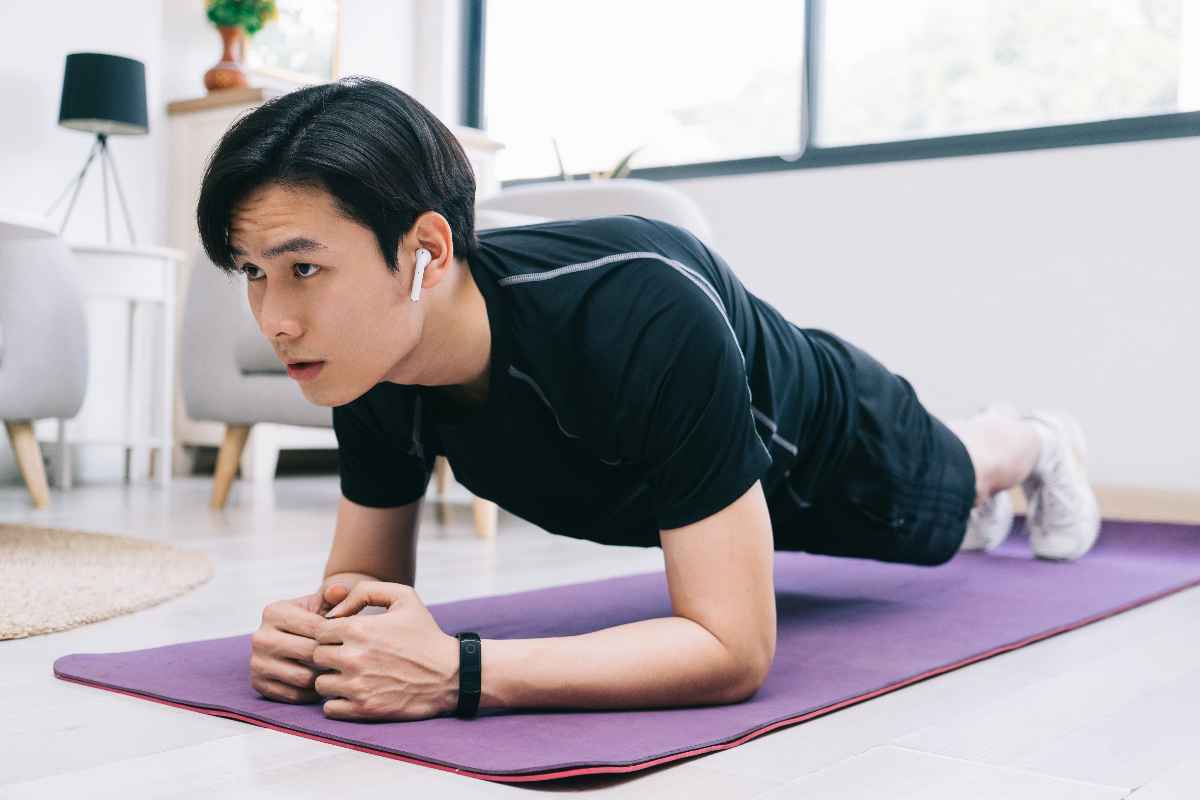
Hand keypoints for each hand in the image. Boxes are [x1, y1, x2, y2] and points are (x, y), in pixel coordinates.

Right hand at [249, 584, 351, 703]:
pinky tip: (320, 681)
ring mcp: (257, 662)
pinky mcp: (259, 684)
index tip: (348, 639)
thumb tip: (339, 591)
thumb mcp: (323, 602)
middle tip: (346, 658)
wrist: (295, 637)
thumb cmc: (315, 618)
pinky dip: (311, 692)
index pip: (316, 628)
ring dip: (322, 676)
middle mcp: (260, 637)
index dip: (337, 635)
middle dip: (330, 656)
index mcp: (274, 612)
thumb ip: (335, 594)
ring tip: (334, 669)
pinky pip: (294, 695)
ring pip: (303, 678)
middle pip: (309, 654)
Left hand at [313, 581, 459, 721]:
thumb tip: (335, 610)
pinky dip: (338, 702)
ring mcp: (357, 686)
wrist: (450, 674)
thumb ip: (365, 591)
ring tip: (352, 676)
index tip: (345, 638)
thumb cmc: (426, 634)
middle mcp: (353, 658)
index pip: (319, 631)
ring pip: (320, 683)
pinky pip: (330, 708)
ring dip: (332, 679)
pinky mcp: (363, 710)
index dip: (330, 633)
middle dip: (329, 655)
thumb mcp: (404, 597)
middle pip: (316, 657)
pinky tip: (355, 693)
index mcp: (358, 629)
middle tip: (348, 656)